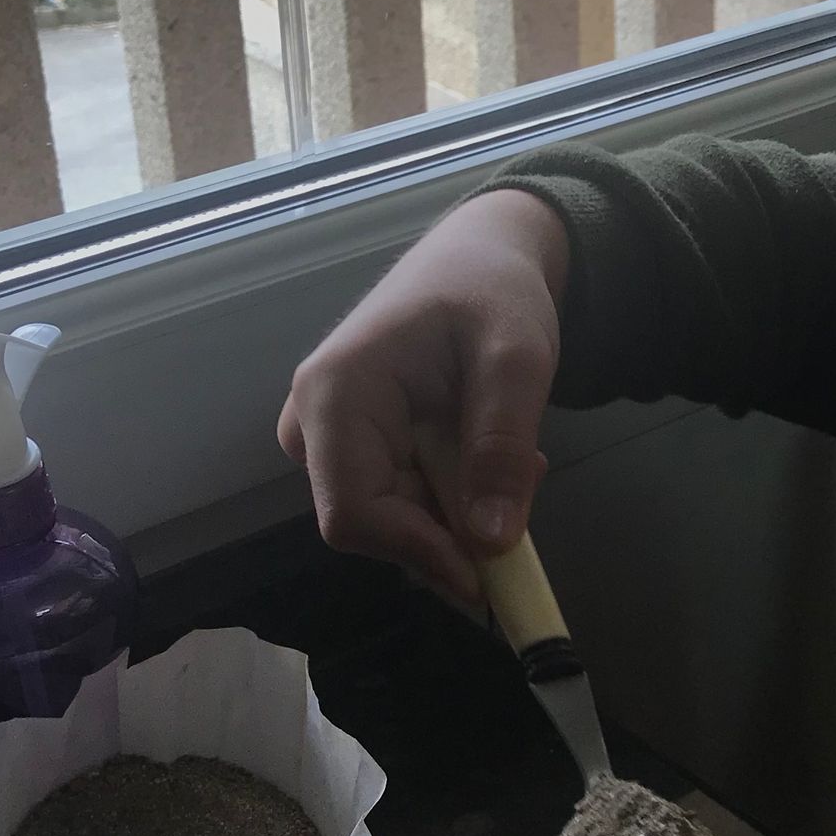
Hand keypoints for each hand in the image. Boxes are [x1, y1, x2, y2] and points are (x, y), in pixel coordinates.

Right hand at [279, 190, 570, 602]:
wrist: (476, 260)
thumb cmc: (490, 292)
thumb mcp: (516, 357)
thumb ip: (502, 444)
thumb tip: (493, 541)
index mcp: (334, 394)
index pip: (353, 512)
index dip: (418, 553)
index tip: (488, 575)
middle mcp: (311, 424)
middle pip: (372, 525)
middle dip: (451, 530)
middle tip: (525, 489)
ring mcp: (328, 440)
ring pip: (392, 521)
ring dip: (460, 514)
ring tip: (515, 460)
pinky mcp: (355, 452)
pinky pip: (402, 505)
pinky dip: (454, 500)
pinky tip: (490, 460)